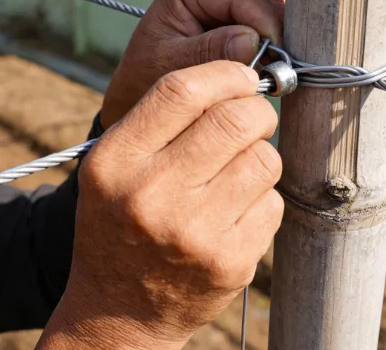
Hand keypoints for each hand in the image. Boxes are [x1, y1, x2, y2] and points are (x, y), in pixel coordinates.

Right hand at [38, 61, 282, 349]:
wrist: (117, 310)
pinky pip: (273, 203)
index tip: (241, 77)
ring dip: (260, 155)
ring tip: (236, 171)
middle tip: (251, 118)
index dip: (225, 74)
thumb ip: (160, 120)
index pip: (182, 90)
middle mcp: (150, 194)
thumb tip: (238, 78)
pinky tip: (234, 212)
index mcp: (115, 161)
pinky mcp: (229, 262)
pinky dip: (262, 198)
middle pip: (235, 119)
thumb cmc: (119, 221)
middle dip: (256, 110)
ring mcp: (193, 232)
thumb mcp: (112, 166)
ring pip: (264, 158)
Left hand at [101, 0, 284, 129]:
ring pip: (274, 16)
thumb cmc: (143, 81)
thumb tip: (252, 41)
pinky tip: (271, 74)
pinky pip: (270, 32)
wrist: (136, 96)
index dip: (269, 27)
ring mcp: (227, 2)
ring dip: (280, 46)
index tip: (279, 62)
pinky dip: (275, 53)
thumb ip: (208, 52)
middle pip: (267, 1)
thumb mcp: (170, 68)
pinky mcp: (238, 22)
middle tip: (284, 73)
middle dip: (279, 36)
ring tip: (277, 77)